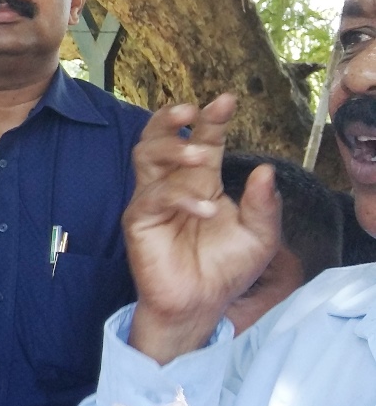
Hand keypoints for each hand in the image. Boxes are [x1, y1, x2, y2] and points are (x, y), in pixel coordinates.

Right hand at [124, 96, 280, 362]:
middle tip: (192, 111)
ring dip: (171, 146)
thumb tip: (264, 170)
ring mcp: (152, 200)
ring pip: (145, 155)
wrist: (202, 305)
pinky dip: (181, 197)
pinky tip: (206, 209)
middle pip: (158, 136)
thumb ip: (264, 204)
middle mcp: (173, 184)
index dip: (212, 119)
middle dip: (170, 118)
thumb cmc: (226, 270)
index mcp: (200, 181)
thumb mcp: (261, 236)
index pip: (202, 140)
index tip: (227, 100)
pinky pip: (154, 197)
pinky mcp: (140, 220)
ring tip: (201, 153)